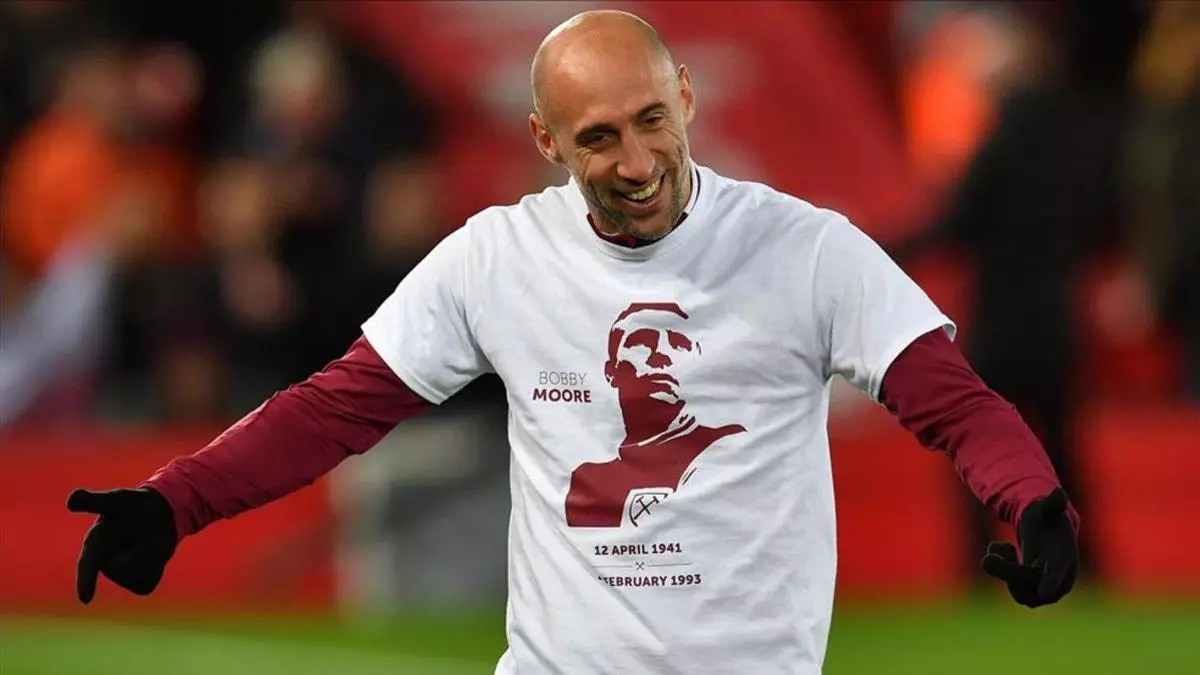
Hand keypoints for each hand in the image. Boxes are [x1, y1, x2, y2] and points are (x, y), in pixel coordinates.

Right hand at [66, 488, 177, 603]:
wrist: (160, 513)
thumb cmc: (135, 505)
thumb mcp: (118, 500)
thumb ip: (95, 502)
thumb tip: (71, 500)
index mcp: (95, 542)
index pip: (88, 564)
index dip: (86, 581)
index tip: (86, 600)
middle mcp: (104, 562)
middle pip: (124, 569)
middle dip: (142, 551)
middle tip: (145, 529)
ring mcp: (120, 574)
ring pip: (138, 575)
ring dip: (151, 557)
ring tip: (149, 540)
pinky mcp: (137, 582)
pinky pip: (148, 584)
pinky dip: (156, 568)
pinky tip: (155, 553)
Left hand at [981, 488, 1077, 607]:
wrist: (1047, 531)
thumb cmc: (1048, 518)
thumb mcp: (1048, 509)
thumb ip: (1052, 504)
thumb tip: (1059, 493)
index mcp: (1066, 558)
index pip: (1059, 573)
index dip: (1052, 581)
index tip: (1044, 593)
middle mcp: (1061, 580)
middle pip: (1033, 586)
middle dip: (1009, 573)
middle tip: (987, 557)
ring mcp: (1048, 589)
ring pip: (1021, 593)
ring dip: (1005, 571)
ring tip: (1004, 545)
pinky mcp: (1034, 593)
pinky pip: (1015, 590)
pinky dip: (1003, 571)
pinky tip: (1002, 548)